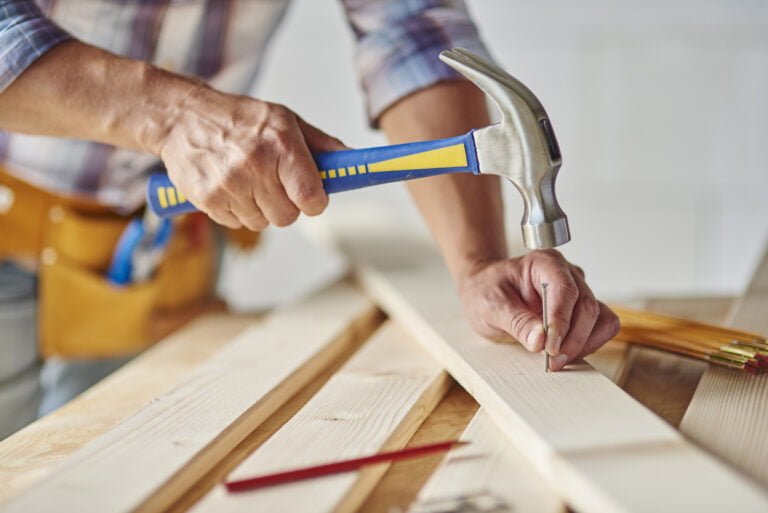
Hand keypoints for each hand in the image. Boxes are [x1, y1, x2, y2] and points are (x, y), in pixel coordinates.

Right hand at [159, 85, 344, 229]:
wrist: (182, 118)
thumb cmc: (239, 119)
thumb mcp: (284, 120)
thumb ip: (320, 144)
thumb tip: (350, 160)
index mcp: (280, 144)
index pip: (311, 197)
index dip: (315, 202)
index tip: (312, 197)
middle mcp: (255, 165)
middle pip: (288, 216)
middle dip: (287, 204)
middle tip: (274, 183)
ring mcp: (229, 185)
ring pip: (263, 223)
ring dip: (260, 209)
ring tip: (248, 180)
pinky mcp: (208, 199)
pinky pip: (237, 223)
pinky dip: (238, 211)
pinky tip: (230, 186)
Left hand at [458, 250, 619, 370]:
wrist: (483, 292)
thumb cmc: (485, 291)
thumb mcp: (490, 306)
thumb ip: (516, 321)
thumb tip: (540, 339)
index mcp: (544, 263)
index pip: (565, 290)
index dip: (561, 321)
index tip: (550, 346)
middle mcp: (566, 274)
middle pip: (587, 306)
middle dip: (573, 338)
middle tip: (552, 360)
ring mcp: (577, 291)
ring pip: (600, 318)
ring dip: (584, 343)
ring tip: (558, 359)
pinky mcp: (580, 311)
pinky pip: (601, 327)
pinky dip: (589, 344)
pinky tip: (567, 353)